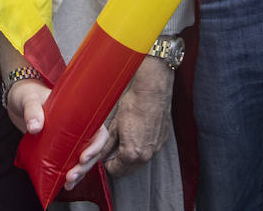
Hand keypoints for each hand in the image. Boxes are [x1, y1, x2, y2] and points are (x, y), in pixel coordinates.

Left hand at [5, 79, 108, 190]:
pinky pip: (69, 163)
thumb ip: (32, 110)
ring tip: (68, 183)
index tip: (84, 156)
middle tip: (72, 175)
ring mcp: (69, 139)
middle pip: (92, 149)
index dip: (97, 145)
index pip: (98, 130)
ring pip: (83, 159)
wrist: (17, 100)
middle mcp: (78, 127)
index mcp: (80, 113)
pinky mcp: (59, 148)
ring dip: (79, 173)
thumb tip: (35, 127)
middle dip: (85, 166)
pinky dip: (69, 175)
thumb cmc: (28, 93)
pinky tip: (64, 184)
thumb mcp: (30, 99)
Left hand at [103, 56, 173, 177]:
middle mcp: (146, 156)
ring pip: (140, 162)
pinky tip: (139, 133)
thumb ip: (106, 146)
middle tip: (114, 148)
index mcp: (131, 154)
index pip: (115, 171)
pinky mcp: (163, 141)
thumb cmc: (133, 105)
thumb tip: (99, 155)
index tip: (106, 155)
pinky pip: (150, 151)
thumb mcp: (114, 126)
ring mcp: (156, 149)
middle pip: (128, 170)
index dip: (108, 164)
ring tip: (127, 139)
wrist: (152, 91)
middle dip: (119, 163)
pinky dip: (143, 148)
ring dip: (132, 157)